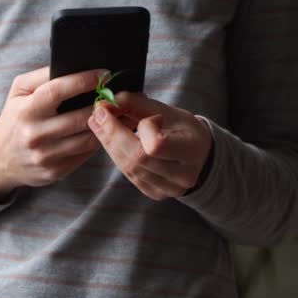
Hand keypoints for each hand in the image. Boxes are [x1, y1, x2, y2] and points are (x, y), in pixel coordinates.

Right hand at [0, 67, 133, 200]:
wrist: (0, 158)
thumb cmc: (15, 116)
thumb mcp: (18, 91)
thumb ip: (42, 76)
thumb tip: (73, 65)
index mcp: (26, 110)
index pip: (58, 91)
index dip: (84, 80)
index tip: (104, 74)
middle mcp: (34, 134)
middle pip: (79, 117)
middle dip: (103, 104)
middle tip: (119, 94)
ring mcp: (45, 156)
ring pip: (86, 139)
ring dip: (106, 125)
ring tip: (119, 112)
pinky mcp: (55, 172)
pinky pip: (84, 155)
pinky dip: (97, 141)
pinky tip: (107, 131)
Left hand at [87, 92, 212, 200]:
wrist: (199, 157)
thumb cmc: (183, 130)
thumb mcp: (167, 111)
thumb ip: (137, 104)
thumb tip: (105, 103)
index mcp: (191, 150)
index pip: (157, 145)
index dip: (143, 128)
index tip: (141, 116)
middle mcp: (182, 175)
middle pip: (137, 158)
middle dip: (112, 134)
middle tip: (98, 114)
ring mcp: (168, 189)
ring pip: (128, 167)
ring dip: (109, 144)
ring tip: (99, 124)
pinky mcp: (154, 193)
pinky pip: (128, 174)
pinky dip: (116, 155)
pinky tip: (110, 141)